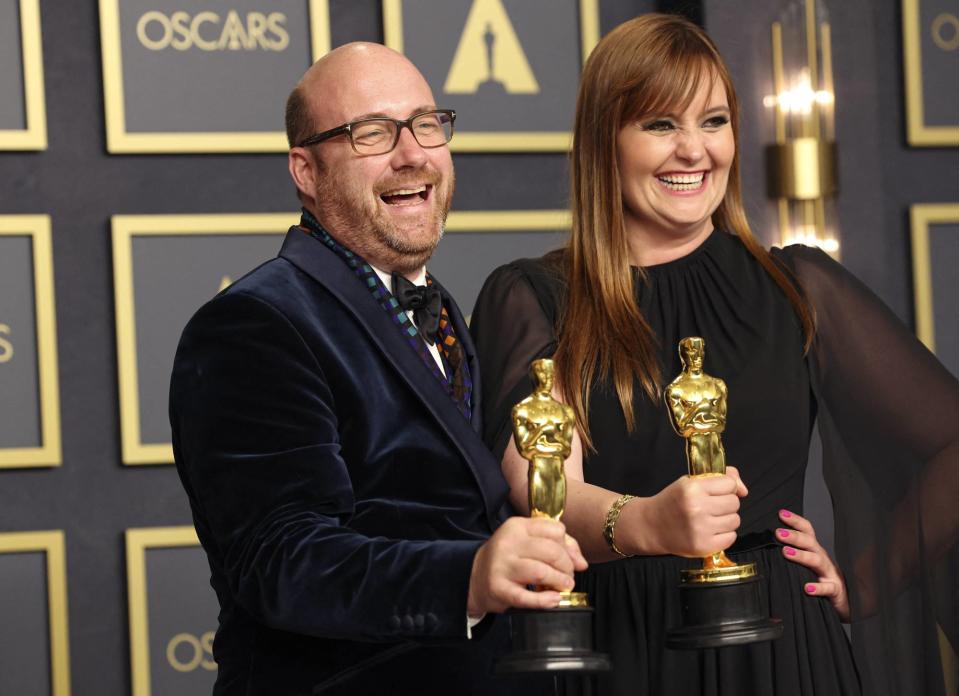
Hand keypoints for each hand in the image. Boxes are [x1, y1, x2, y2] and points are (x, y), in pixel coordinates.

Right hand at [467, 517, 586, 616]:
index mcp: (517, 526)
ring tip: (562, 587)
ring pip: (542, 572)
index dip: (568, 546)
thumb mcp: (528, 542)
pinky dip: (546, 601)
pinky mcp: (499, 589)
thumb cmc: (508, 558)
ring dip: (560, 582)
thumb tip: (581, 562)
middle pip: (552, 551)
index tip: (569, 558)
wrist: (474, 577)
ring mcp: (502, 566)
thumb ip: (557, 545)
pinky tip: (554, 599)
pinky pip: (528, 597)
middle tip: (567, 576)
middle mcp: (508, 543)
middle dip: (567, 566)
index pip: (555, 530)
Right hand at [634, 466, 747, 557]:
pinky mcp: (704, 546)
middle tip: (710, 506)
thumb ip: (720, 478)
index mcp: (692, 488)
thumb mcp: (690, 482)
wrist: (651, 525)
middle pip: (734, 502)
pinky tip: (709, 531)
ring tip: (709, 519)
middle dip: (725, 503)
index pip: (729, 484)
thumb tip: (744, 490)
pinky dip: (723, 534)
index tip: (714, 491)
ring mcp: (700, 529)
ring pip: (735, 520)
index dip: (725, 487)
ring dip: (726, 519)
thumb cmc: (673, 501)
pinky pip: (731, 537)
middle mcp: (697, 508)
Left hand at [776, 509, 849, 621]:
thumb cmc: (821, 580)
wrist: (845, 602)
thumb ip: (792, 554)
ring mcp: (830, 574)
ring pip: (817, 561)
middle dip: (794, 536)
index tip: (780, 513)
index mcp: (815, 551)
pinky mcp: (835, 591)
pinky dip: (818, 588)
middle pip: (810, 543)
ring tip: (786, 552)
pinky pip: (827, 588)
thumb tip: (766, 546)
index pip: (807, 531)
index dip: (795, 521)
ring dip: (801, 556)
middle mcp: (822, 559)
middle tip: (778, 532)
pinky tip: (807, 588)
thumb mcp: (807, 564)